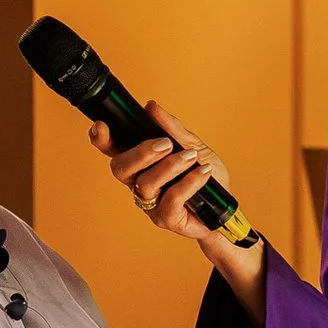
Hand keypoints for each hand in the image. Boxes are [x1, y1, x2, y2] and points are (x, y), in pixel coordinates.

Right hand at [89, 102, 234, 244]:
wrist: (226, 207)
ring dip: (169, 166)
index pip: (114, 151)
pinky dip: (188, 182)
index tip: (101, 125)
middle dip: (141, 153)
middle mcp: (139, 183)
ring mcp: (151, 203)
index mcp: (141, 163)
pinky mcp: (167, 218)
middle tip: (166, 144)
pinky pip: (171, 200)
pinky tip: (203, 172)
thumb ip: (172, 129)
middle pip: (120, 169)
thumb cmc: (207, 177)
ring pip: (145, 184)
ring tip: (192, 156)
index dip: (102, 140)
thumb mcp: (193, 146)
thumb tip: (151, 108)